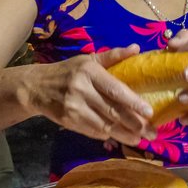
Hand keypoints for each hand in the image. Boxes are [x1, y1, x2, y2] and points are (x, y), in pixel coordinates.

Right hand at [26, 45, 152, 145]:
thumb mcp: (88, 60)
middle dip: (134, 124)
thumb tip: (136, 48)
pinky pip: (92, 131)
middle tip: (152, 132)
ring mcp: (74, 107)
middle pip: (112, 111)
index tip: (150, 112)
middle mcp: (81, 89)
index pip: (115, 89)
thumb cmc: (68, 71)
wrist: (36, 86)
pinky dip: (107, 135)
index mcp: (90, 72)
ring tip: (140, 138)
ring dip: (124, 134)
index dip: (133, 102)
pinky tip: (119, 136)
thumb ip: (113, 56)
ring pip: (104, 125)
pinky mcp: (68, 121)